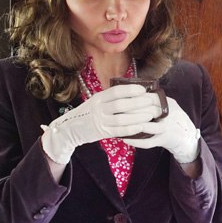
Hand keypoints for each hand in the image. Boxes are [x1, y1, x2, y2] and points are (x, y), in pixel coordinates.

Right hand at [41, 84, 159, 163]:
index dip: (131, 90)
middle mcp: (98, 108)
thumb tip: (135, 92)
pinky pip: (119, 131)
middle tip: (151, 102)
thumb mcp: (98, 101)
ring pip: (122, 119)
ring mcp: (100, 121)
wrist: (70, 128)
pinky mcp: (102, 133)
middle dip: (138, 103)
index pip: (116, 91)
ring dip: (138, 117)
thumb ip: (112, 98)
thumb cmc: (89, 113)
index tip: (143, 89)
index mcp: (99, 98)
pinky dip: (131, 129)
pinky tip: (141, 126)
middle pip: (121, 104)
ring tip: (150, 114)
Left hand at [122, 97, 200, 163]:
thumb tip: (134, 92)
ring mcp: (166, 128)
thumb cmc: (173, 117)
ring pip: (146, 126)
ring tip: (118, 124)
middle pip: (146, 111)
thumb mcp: (168, 104)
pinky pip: (148, 142)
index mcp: (167, 103)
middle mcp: (168, 115)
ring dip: (132, 126)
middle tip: (116, 111)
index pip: (150, 98)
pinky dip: (136, 141)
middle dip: (130, 111)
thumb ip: (155, 99)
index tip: (121, 98)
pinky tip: (125, 139)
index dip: (135, 98)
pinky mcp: (164, 140)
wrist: (186, 135)